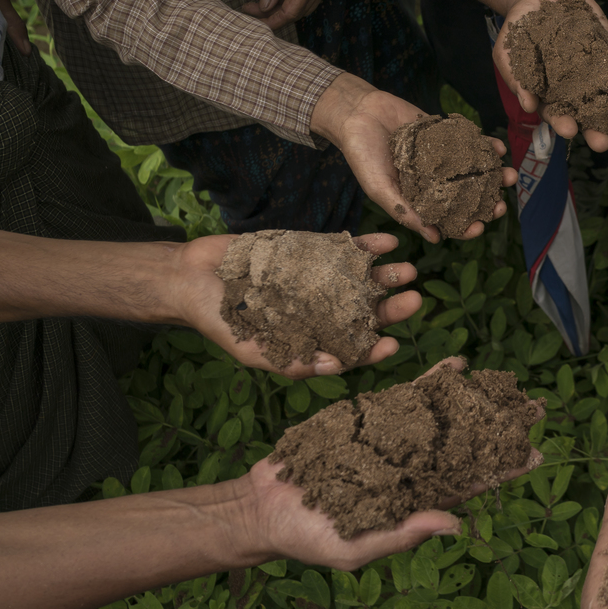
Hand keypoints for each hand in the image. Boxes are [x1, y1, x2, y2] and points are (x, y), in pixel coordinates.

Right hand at [167, 232, 421, 376]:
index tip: (391, 345)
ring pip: (362, 279)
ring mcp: (319, 279)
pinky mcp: (310, 250)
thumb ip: (294, 360)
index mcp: (311, 338)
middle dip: (391, 307)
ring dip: (387, 275)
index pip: (351, 347)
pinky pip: (345, 249)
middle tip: (414, 300)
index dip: (372, 348)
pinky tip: (387, 242)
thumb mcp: (253, 351)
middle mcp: (322, 310)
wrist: (193, 276)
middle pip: (366, 311)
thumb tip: (336, 365)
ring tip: (409, 270)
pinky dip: (367, 245)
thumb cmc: (220, 321)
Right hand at [238, 358, 546, 569]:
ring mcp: (392, 442)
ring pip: (441, 417)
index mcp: (413, 502)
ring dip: (473, 399)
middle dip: (497, 428)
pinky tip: (456, 365)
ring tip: (506, 379)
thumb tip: (455, 523)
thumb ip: (403, 534)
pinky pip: (406, 398)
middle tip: (536, 408)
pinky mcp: (368, 419)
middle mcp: (410, 470)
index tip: (534, 454)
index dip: (500, 470)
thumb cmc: (308, 539)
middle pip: (464, 445)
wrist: (261, 507)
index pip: (468, 484)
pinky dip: (431, 382)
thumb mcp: (355, 548)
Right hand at [312, 74, 517, 241]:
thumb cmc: (362, 155)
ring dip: (493, 174)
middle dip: (486, 202)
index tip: (479, 228)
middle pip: (467, 196)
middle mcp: (435, 181)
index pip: (447, 219)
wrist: (359, 112)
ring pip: (474, 170)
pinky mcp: (447, 135)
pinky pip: (471, 142)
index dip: (464, 226)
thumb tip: (435, 238)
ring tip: (510, 175)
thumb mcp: (380, 189)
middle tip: (500, 205)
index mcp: (420, 199)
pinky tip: (498, 148)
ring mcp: (443, 157)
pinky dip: (485, 145)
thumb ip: (405, 212)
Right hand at [493, 0, 607, 151]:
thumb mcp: (508, 50)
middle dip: (596, 131)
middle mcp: (573, 91)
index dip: (562, 123)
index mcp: (548, 94)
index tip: (569, 130)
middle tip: (603, 143)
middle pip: (586, 116)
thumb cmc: (519, 28)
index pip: (556, 114)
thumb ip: (517, 77)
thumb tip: (528, 105)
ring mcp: (594, 75)